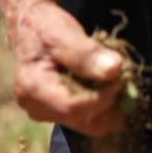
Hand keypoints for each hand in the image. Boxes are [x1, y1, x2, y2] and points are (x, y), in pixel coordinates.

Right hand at [9, 0, 122, 135]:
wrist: (32, 28)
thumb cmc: (45, 27)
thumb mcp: (63, 33)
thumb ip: (86, 53)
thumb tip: (114, 69)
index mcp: (33, 88)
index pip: (74, 108)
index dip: (103, 96)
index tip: (120, 75)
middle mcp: (36, 107)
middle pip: (83, 120)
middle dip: (107, 100)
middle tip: (119, 77)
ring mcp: (47, 114)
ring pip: (90, 124)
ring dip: (108, 105)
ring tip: (112, 81)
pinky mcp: (58, 114)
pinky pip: (89, 121)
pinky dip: (103, 107)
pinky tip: (106, 87)